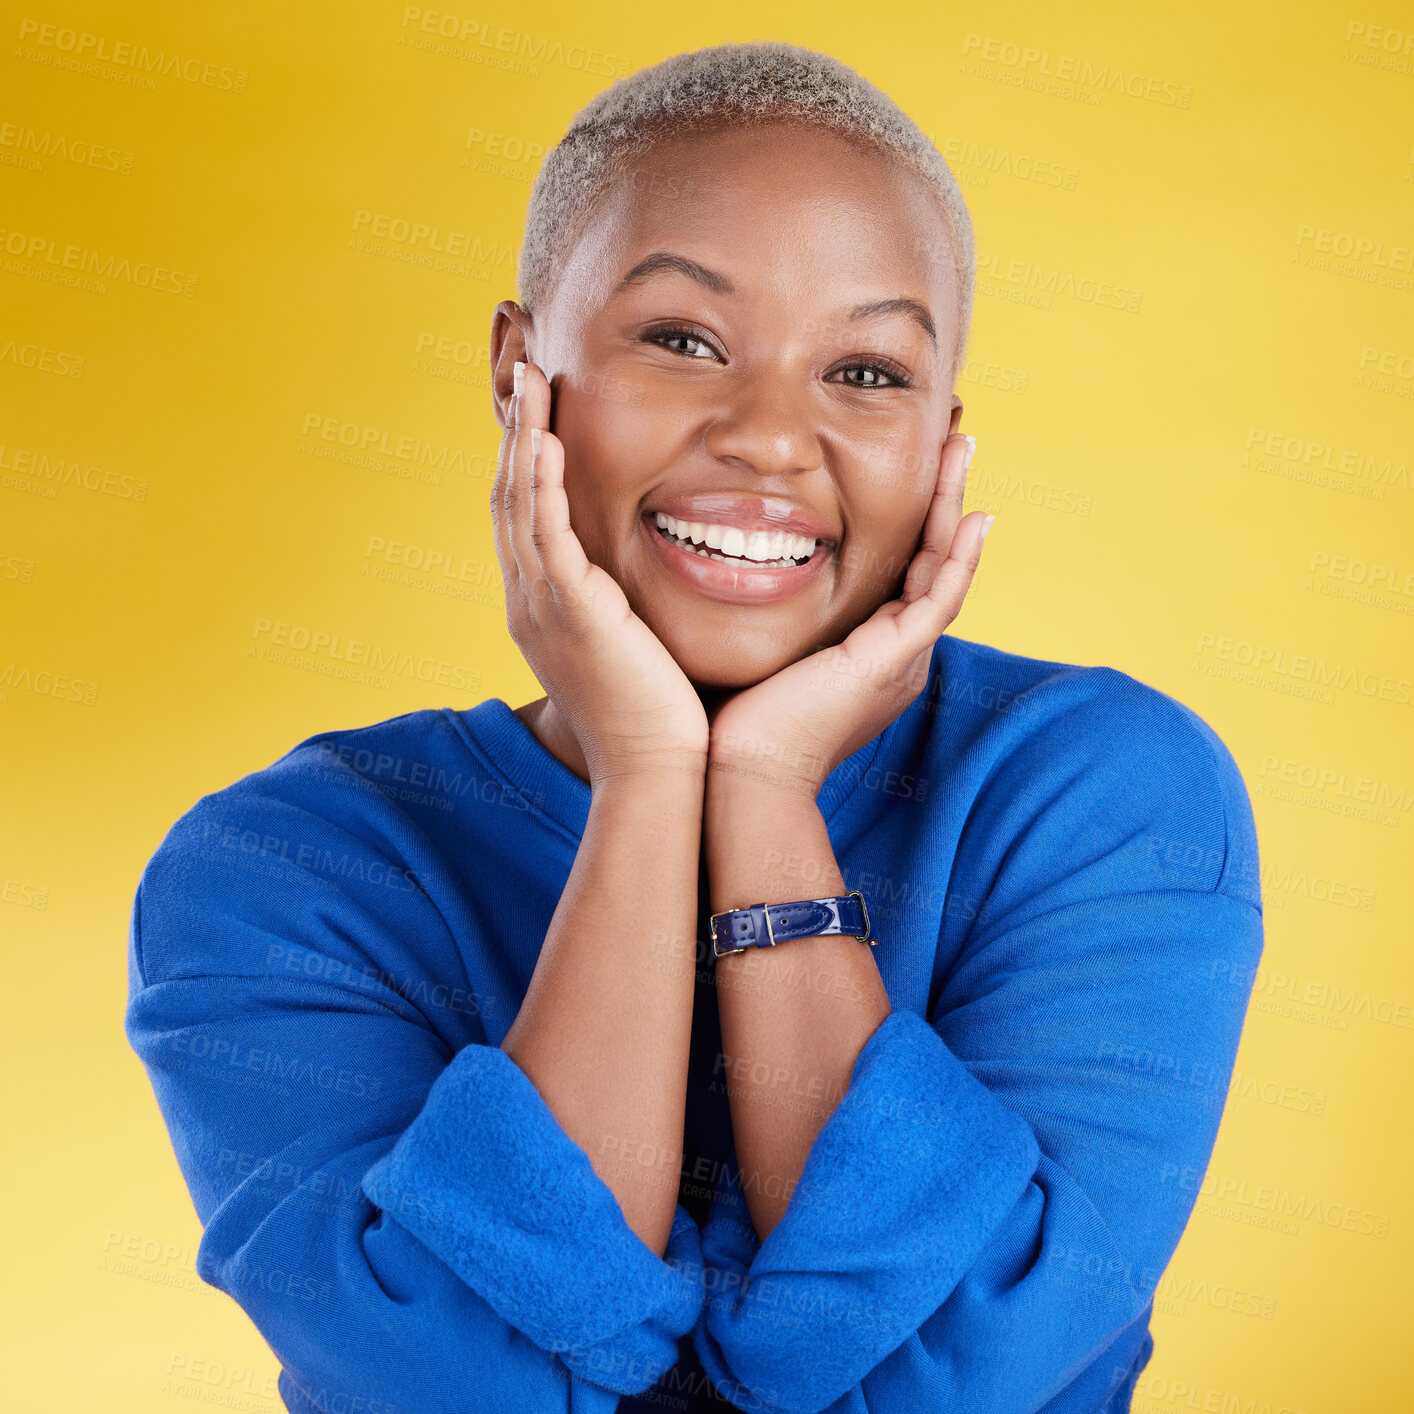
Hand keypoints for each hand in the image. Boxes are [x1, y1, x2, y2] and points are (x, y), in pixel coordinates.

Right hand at [490, 360, 709, 784]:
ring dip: (522, 436)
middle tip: (523, 370)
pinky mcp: (567, 610)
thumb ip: (632, 606)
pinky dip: (539, 480)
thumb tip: (654, 583)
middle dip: (514, 431)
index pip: (526, 515)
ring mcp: (541, 604)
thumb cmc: (661, 718)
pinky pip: (543, 530)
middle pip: (509, 496)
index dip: (526, 458)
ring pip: (517, 502)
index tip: (539, 407)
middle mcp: (530, 600)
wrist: (656, 771)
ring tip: (531, 378)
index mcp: (545, 607)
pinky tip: (545, 435)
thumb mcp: (637, 647)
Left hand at [706, 430, 989, 795]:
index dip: (913, 520)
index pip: (902, 573)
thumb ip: (765, 618)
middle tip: (953, 442)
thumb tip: (729, 576)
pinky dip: (960, 557)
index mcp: (869, 655)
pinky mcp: (895, 661)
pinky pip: (940, 599)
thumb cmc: (737, 724)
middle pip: (933, 562)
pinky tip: (973, 515)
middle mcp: (896, 655)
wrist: (743, 773)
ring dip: (955, 507)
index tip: (910, 469)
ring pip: (944, 569)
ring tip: (963, 450)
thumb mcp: (760, 654)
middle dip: (943, 499)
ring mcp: (901, 658)